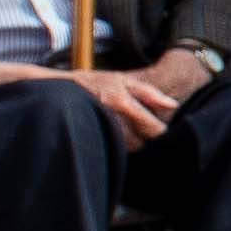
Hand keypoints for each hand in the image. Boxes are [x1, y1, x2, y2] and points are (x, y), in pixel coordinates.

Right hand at [67, 56, 186, 138]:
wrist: (56, 91)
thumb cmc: (94, 83)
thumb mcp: (122, 80)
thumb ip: (150, 93)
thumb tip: (174, 105)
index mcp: (123, 103)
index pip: (154, 129)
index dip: (160, 131)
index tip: (160, 128)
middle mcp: (111, 119)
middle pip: (142, 143)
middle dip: (145, 138)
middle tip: (140, 127)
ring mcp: (100, 131)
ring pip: (128, 148)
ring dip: (132, 142)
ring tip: (125, 128)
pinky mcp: (92, 140)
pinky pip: (114, 149)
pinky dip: (118, 145)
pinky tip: (114, 134)